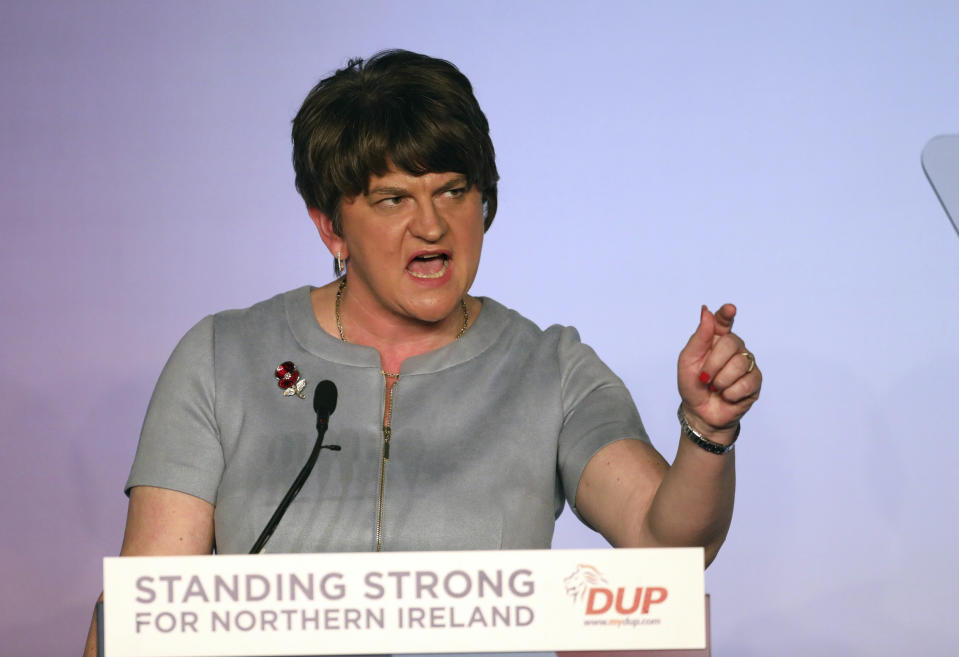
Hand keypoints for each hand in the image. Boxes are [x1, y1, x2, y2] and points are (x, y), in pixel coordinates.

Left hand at [677, 304, 761, 440]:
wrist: (700, 411)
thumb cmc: (692, 384)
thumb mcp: (688, 361)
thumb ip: (699, 337)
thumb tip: (706, 311)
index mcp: (716, 338)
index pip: (723, 321)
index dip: (726, 314)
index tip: (729, 309)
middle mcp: (735, 347)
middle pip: (731, 343)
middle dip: (713, 363)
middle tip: (704, 378)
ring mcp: (747, 363)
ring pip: (739, 364)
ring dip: (720, 381)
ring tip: (715, 388)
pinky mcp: (755, 380)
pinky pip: (746, 382)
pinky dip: (730, 392)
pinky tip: (726, 395)